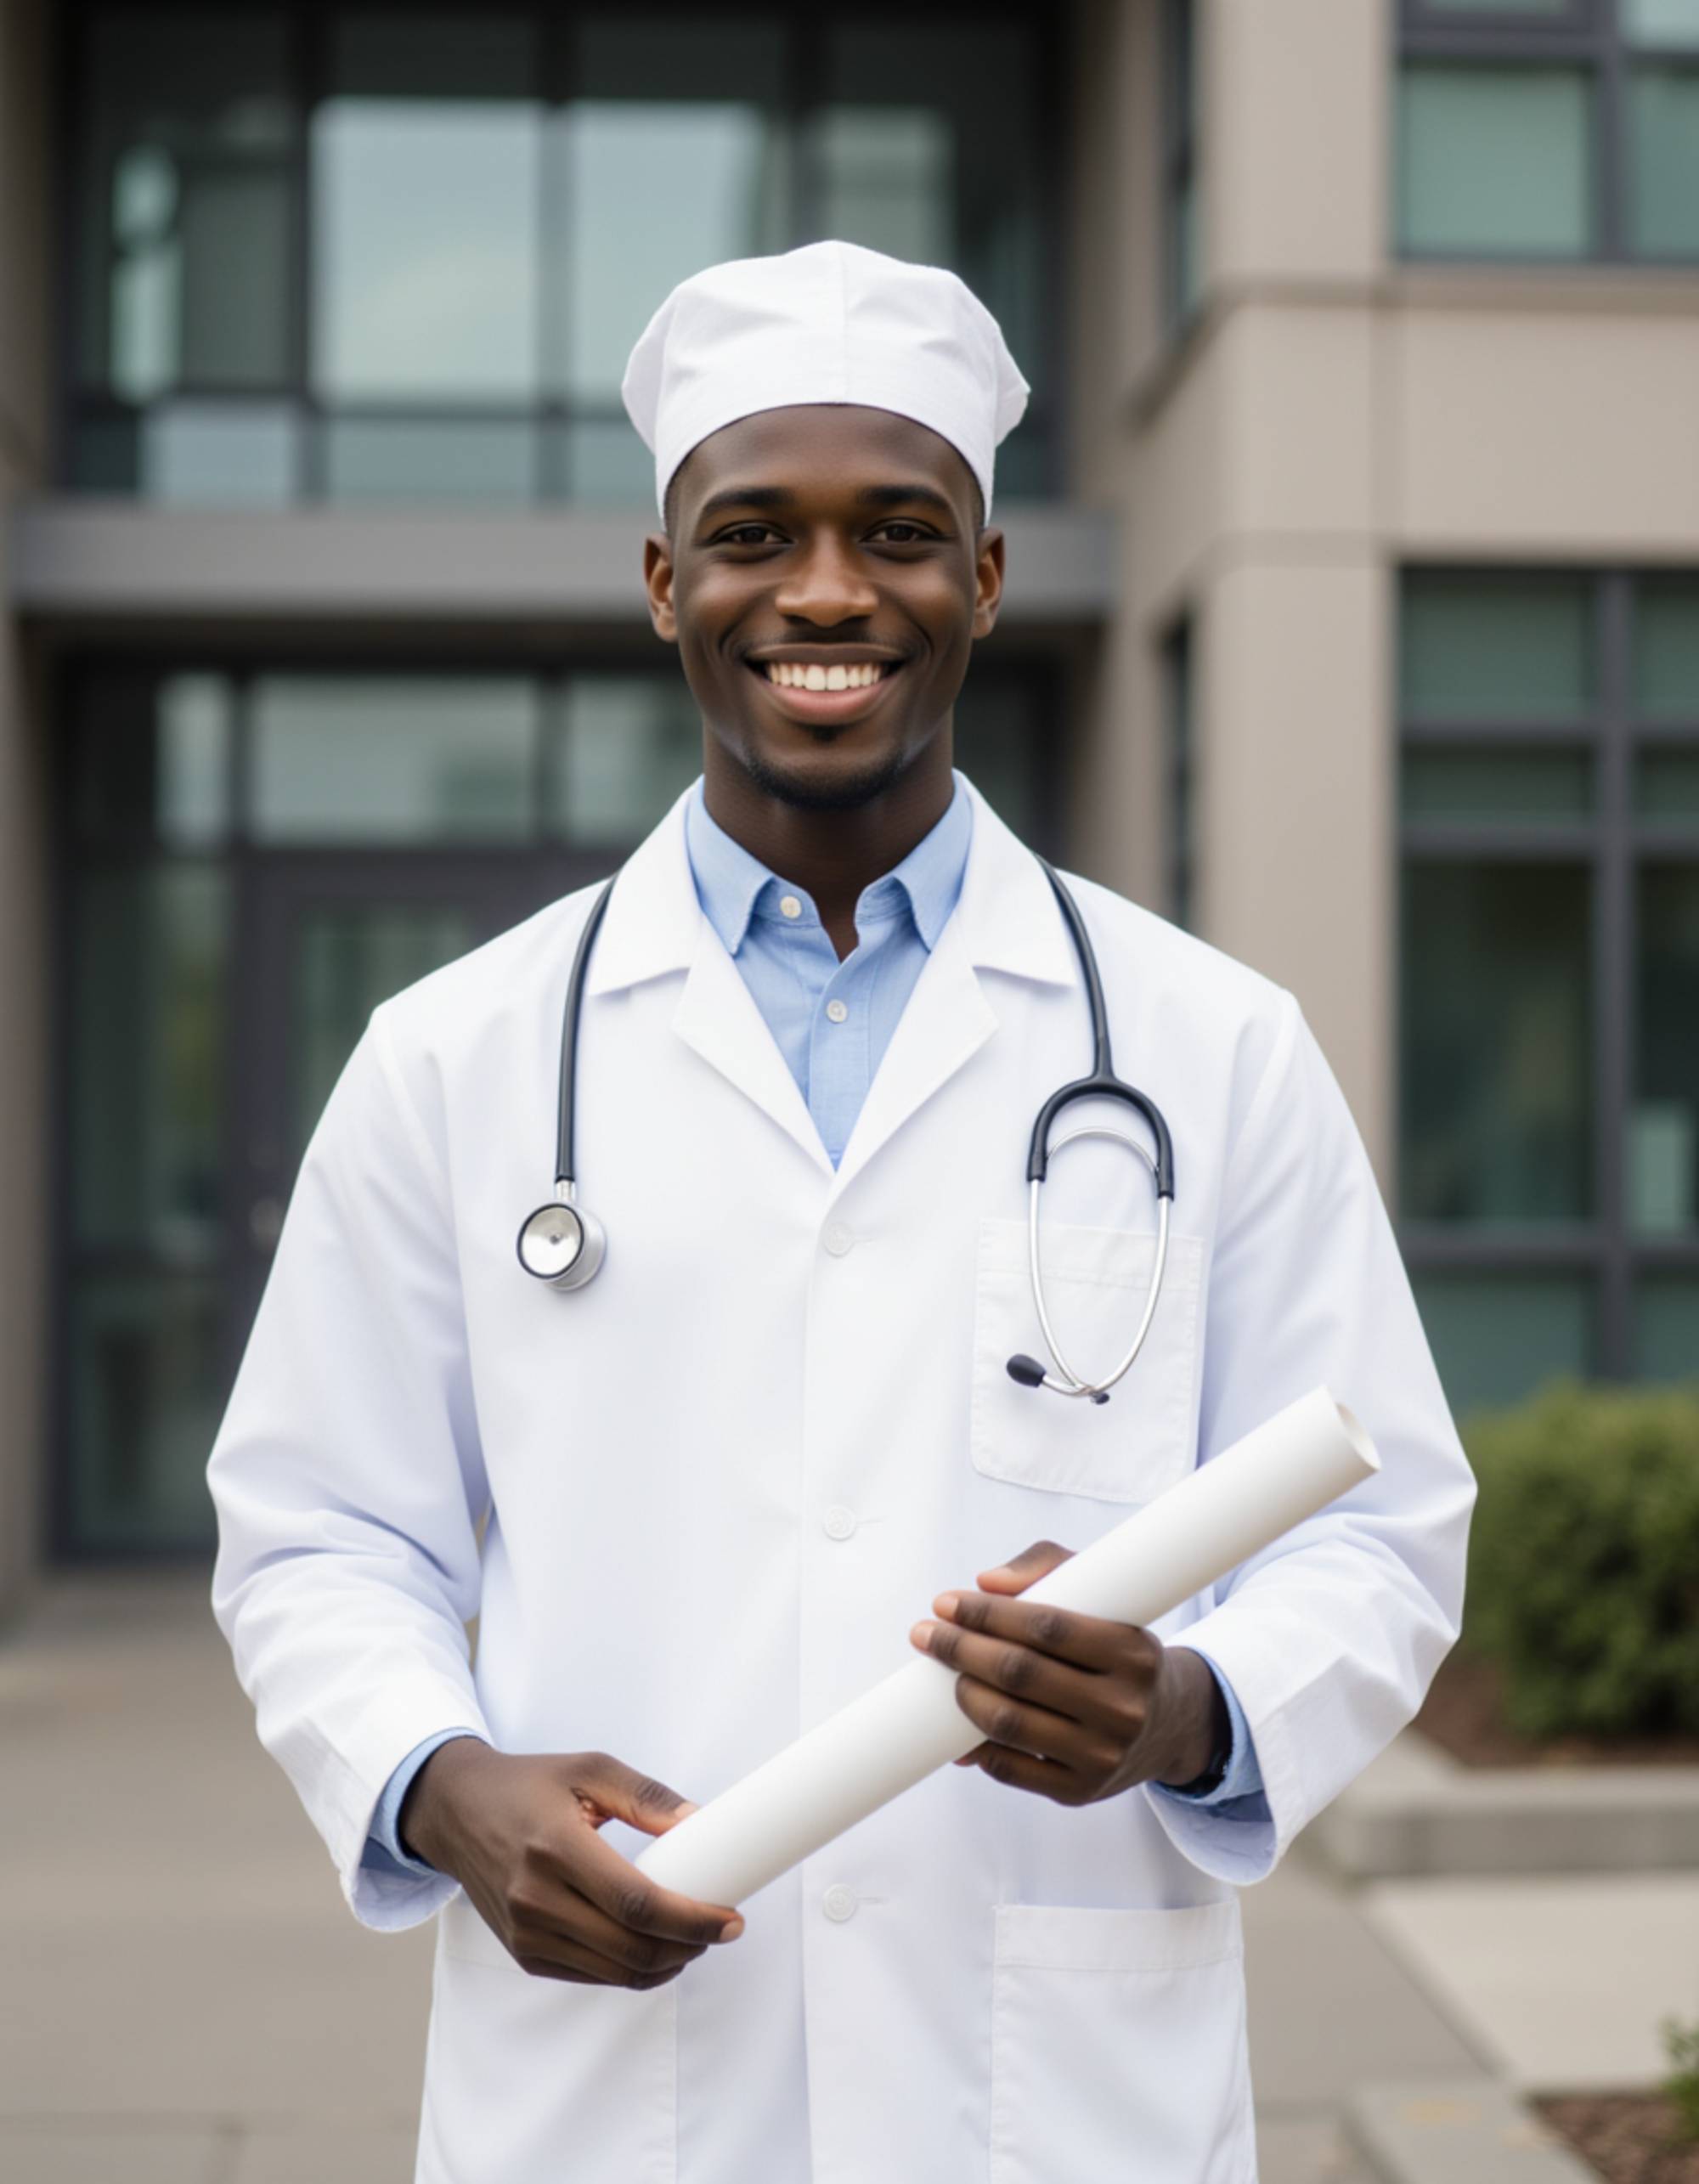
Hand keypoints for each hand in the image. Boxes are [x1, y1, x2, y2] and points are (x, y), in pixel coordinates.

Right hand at [400, 1739, 743, 1986]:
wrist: (457, 1812)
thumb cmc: (528, 1785)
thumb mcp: (589, 1769)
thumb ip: (646, 1797)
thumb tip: (699, 1823)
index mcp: (556, 1847)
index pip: (637, 1904)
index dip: (692, 1920)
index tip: (730, 1919)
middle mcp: (535, 1898)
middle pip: (631, 1948)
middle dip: (689, 1946)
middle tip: (720, 1928)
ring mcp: (526, 1933)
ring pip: (615, 1972)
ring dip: (666, 1965)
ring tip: (693, 1938)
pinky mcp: (523, 1953)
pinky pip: (590, 1976)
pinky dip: (631, 1970)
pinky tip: (654, 1947)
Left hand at [908, 1539, 1227, 1805]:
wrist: (1167, 1723)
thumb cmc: (1116, 1645)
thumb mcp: (1102, 1595)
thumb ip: (1046, 1569)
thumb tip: (986, 1582)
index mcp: (1132, 1651)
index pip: (1045, 1627)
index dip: (987, 1614)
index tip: (945, 1603)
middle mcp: (1123, 1707)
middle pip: (1020, 1674)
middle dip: (961, 1649)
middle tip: (926, 1634)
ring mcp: (1103, 1755)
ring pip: (1009, 1724)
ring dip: (963, 1695)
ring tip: (946, 1675)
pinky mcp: (1080, 1791)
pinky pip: (1010, 1769)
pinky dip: (974, 1746)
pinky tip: (957, 1727)